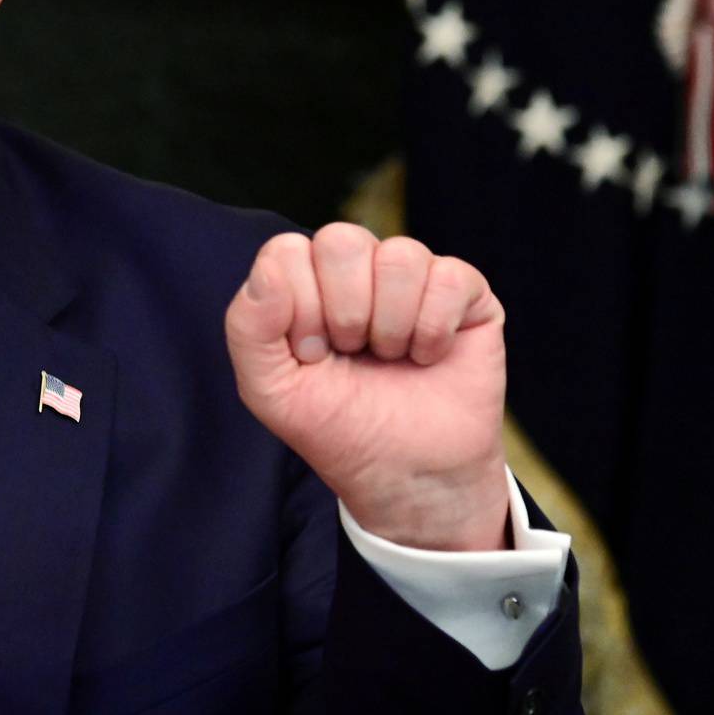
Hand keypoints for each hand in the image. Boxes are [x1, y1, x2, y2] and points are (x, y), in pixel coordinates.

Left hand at [223, 224, 509, 550]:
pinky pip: (449, 277)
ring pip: (399, 255)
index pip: (288, 250)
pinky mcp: (464, 292)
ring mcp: (412, 276)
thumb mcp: (271, 389)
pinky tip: (427, 357)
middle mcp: (358, 268)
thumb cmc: (336, 426)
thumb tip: (268, 270)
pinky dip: (433, 330)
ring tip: (390, 357)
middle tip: (351, 352)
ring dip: (390, 325)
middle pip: (342, 239)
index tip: (311, 355)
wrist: (405, 475)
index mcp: (306, 280)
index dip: (298, 307)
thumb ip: (248, 328)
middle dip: (344, 311)